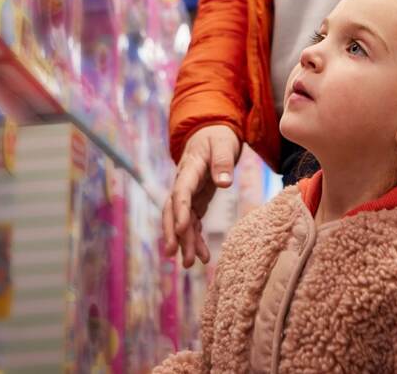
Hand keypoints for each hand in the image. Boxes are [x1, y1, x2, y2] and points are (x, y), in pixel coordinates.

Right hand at [161, 124, 240, 268]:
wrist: (211, 132)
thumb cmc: (218, 136)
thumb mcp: (223, 143)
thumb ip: (223, 161)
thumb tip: (224, 183)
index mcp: (189, 168)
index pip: (181, 192)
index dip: (179, 211)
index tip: (181, 229)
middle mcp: (184, 182)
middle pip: (172, 210)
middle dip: (172, 232)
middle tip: (174, 254)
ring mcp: (188, 193)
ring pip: (181, 220)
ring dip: (184, 241)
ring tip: (191, 264)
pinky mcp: (195, 200)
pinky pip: (192, 222)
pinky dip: (196, 239)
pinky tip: (202, 256)